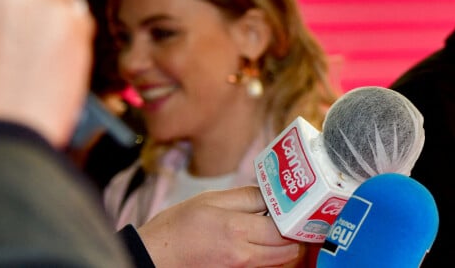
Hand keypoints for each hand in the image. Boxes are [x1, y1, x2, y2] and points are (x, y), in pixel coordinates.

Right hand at [138, 186, 301, 266]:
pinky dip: (272, 254)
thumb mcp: (210, 200)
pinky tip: (265, 238)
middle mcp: (244, 256)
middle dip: (296, 232)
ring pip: (280, 261)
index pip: (283, 228)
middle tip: (296, 213)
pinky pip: (265, 266)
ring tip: (281, 224)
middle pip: (288, 250)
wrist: (155, 258)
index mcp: (237, 230)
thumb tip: (270, 193)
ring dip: (286, 244)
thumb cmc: (177, 227)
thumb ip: (245, 196)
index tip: (300, 203)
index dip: (295, 215)